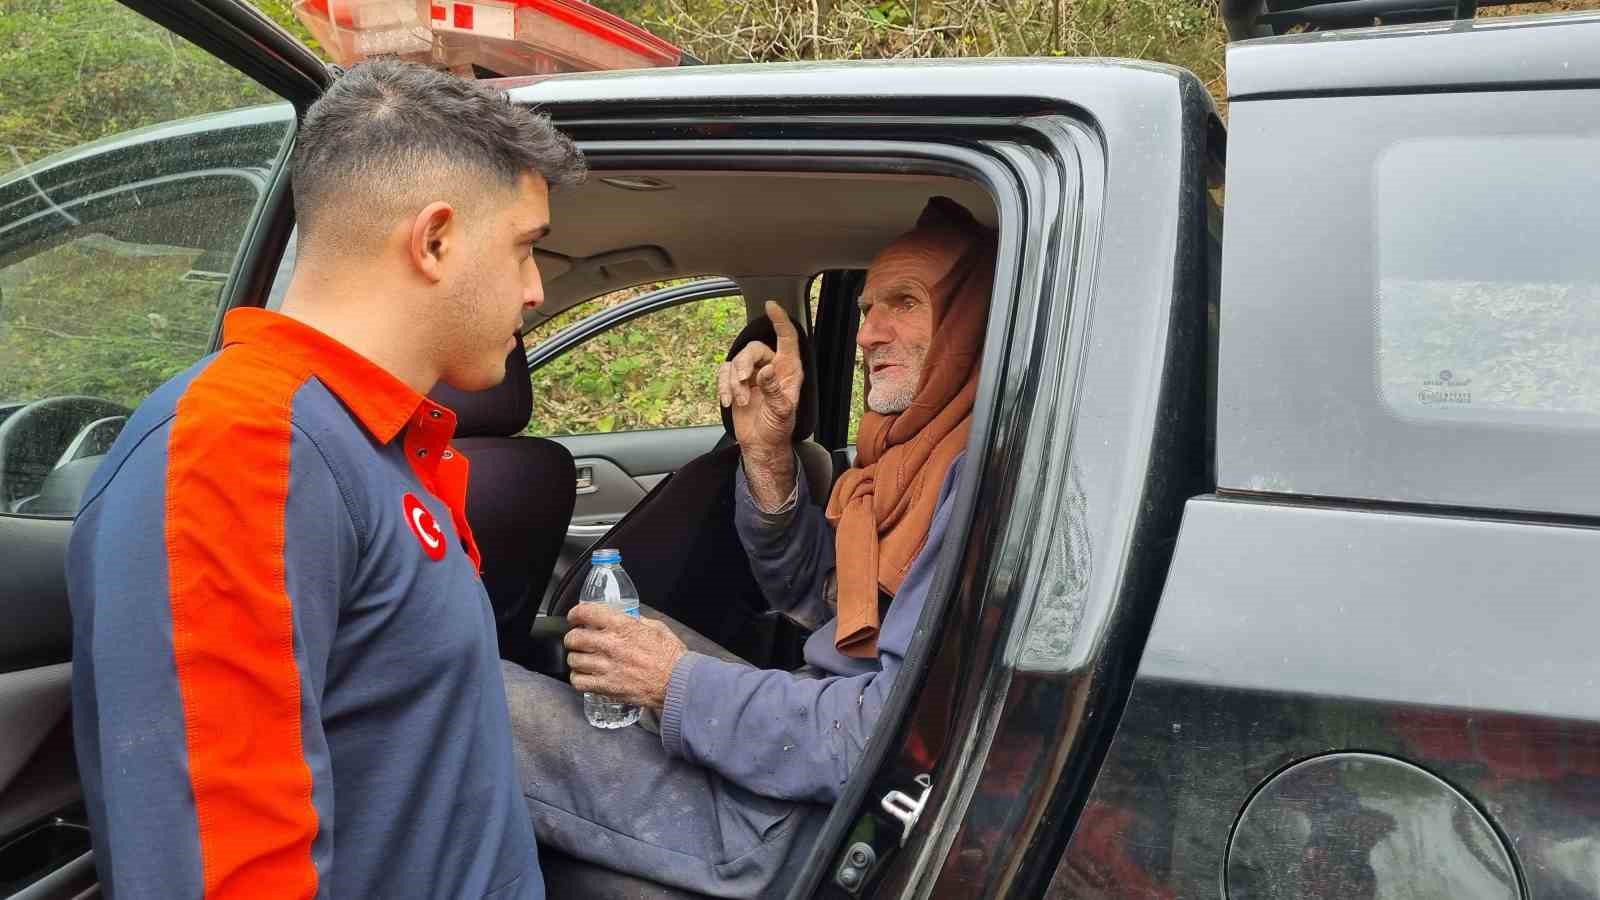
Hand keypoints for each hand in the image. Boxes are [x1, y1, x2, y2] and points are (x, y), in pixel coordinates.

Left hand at [565, 604, 686, 711]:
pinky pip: (579, 682)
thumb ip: (639, 621)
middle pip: (574, 638)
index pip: (586, 612)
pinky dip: (578, 678)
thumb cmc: (672, 657)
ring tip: (582, 659)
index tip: (575, 617)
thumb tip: (629, 618)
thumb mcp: (658, 628)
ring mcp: (607, 667)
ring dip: (575, 658)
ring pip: (574, 660)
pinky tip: (584, 676)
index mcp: (623, 626)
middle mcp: (611, 645)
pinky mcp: (607, 687)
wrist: (678, 683)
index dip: (575, 613)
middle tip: (576, 639)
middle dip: (572, 637)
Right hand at [717, 302, 802, 456]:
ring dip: (733, 383)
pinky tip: (728, 401)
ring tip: (740, 402)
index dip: (780, 320)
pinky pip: (724, 374)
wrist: (761, 445)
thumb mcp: (781, 412)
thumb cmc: (777, 429)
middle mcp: (771, 368)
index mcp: (788, 370)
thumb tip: (765, 371)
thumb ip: (774, 390)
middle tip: (742, 382)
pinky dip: (723, 387)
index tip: (771, 306)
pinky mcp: (736, 383)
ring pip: (736, 362)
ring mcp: (752, 375)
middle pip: (753, 349)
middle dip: (744, 364)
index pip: (786, 338)